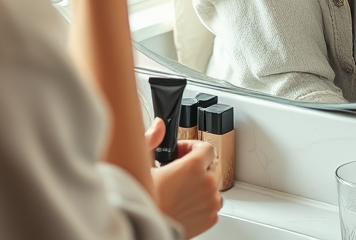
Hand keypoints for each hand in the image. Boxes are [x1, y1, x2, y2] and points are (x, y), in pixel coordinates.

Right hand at [145, 119, 221, 237]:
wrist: (144, 230)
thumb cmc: (142, 201)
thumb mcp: (142, 165)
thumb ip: (152, 140)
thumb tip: (159, 126)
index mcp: (193, 167)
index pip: (208, 147)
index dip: (194, 147)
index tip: (183, 152)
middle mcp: (207, 184)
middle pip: (211, 164)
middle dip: (197, 165)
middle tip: (178, 170)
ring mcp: (211, 202)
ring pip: (213, 184)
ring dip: (201, 183)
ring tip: (180, 188)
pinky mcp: (211, 218)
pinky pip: (213, 202)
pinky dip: (203, 201)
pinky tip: (185, 201)